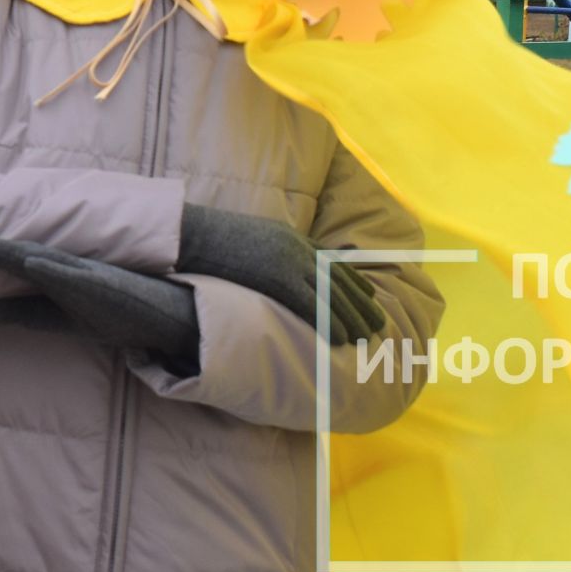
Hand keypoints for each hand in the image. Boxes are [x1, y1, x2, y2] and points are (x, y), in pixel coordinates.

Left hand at [0, 234, 199, 368]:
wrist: (165, 315)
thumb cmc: (112, 311)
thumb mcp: (62, 319)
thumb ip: (25, 313)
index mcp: (56, 275)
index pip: (16, 262)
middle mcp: (68, 269)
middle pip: (24, 255)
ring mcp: (86, 275)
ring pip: (43, 259)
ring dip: (13, 252)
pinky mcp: (102, 285)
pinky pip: (74, 276)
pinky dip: (52, 269)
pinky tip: (32, 264)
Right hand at [177, 204, 384, 344]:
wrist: (191, 234)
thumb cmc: (210, 239)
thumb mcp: (247, 240)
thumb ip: (267, 251)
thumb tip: (270, 267)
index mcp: (288, 235)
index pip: (330, 260)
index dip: (352, 280)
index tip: (369, 295)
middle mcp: (295, 246)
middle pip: (338, 278)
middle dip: (361, 302)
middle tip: (379, 322)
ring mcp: (288, 261)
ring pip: (332, 294)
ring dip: (353, 317)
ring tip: (368, 336)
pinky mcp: (278, 278)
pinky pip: (312, 304)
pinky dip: (331, 322)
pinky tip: (344, 338)